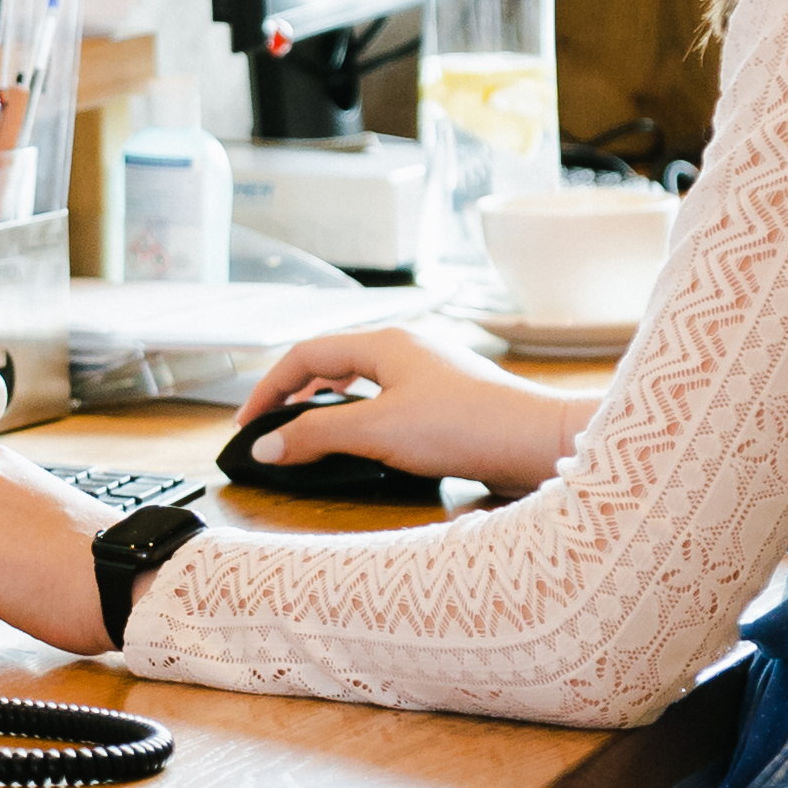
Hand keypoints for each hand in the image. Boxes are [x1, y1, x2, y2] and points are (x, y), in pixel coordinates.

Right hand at [229, 328, 587, 492]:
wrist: (538, 442)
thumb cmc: (465, 426)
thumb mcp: (378, 431)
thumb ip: (317, 435)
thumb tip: (267, 444)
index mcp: (386, 342)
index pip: (308, 354)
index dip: (270, 387)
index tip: (248, 422)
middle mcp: (408, 349)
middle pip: (334, 363)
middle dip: (296, 394)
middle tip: (272, 429)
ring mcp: (431, 373)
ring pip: (363, 383)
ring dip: (329, 406)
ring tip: (308, 435)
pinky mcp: (449, 401)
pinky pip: (389, 401)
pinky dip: (362, 418)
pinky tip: (364, 444)